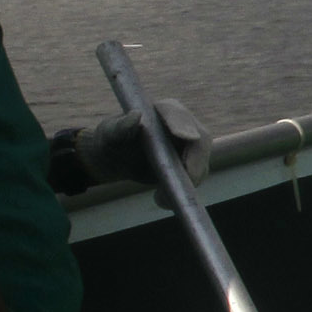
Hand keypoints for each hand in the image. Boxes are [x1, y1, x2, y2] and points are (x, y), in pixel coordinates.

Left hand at [47, 99, 209, 194]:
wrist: (116, 159)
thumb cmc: (112, 139)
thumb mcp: (111, 133)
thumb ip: (121, 125)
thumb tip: (136, 116)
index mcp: (166, 111)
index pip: (179, 115)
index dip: (183, 125)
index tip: (185, 137)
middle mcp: (184, 126)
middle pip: (200, 141)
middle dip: (195, 160)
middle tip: (188, 178)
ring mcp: (190, 148)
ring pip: (200, 164)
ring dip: (187, 182)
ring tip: (161, 197)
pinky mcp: (190, 166)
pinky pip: (194, 179)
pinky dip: (182, 191)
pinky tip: (162, 200)